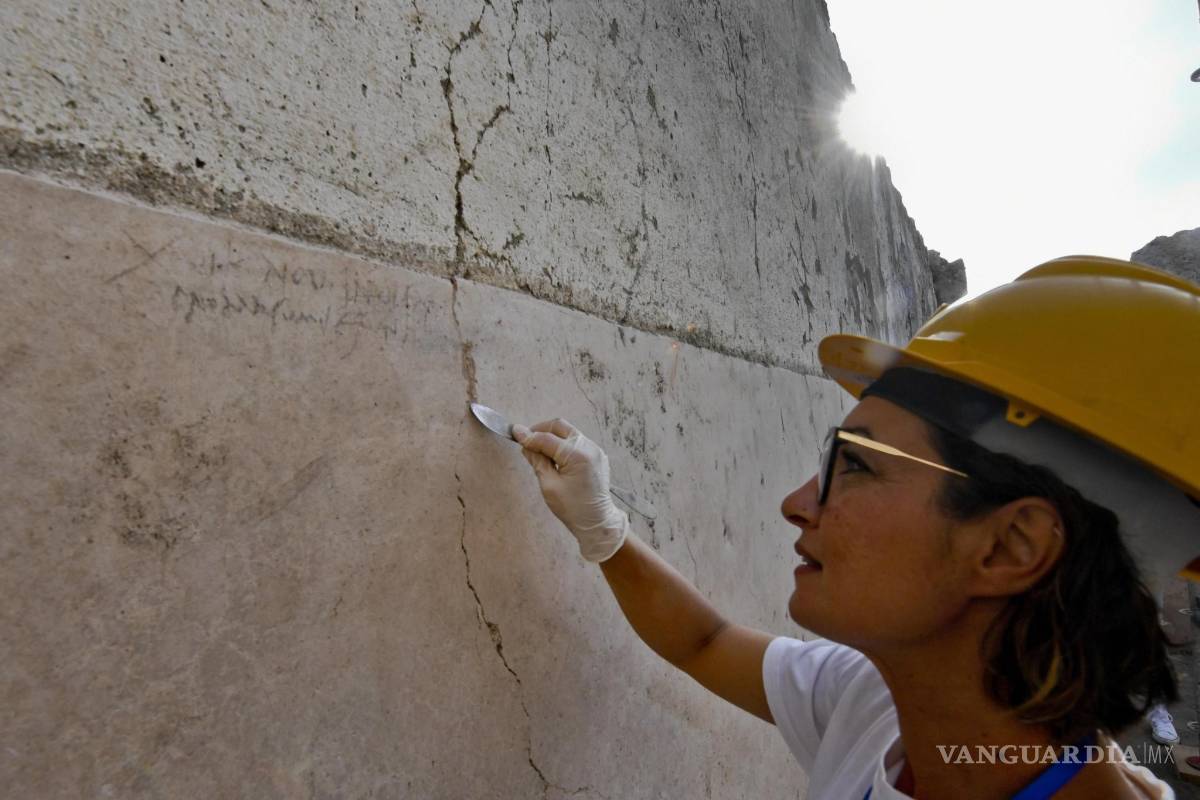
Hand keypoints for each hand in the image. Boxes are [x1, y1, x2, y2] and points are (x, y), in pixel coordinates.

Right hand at [513, 418, 628, 562]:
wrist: (597, 522)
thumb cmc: (573, 508)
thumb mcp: (549, 486)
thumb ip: (537, 461)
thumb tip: (526, 444)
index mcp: (578, 455)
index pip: (547, 438)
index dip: (528, 435)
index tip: (514, 432)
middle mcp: (589, 447)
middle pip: (560, 426)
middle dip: (541, 430)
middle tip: (527, 439)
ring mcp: (595, 450)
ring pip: (569, 432)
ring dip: (552, 436)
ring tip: (538, 450)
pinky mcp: (597, 455)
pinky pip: (577, 441)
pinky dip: (563, 443)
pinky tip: (553, 456)